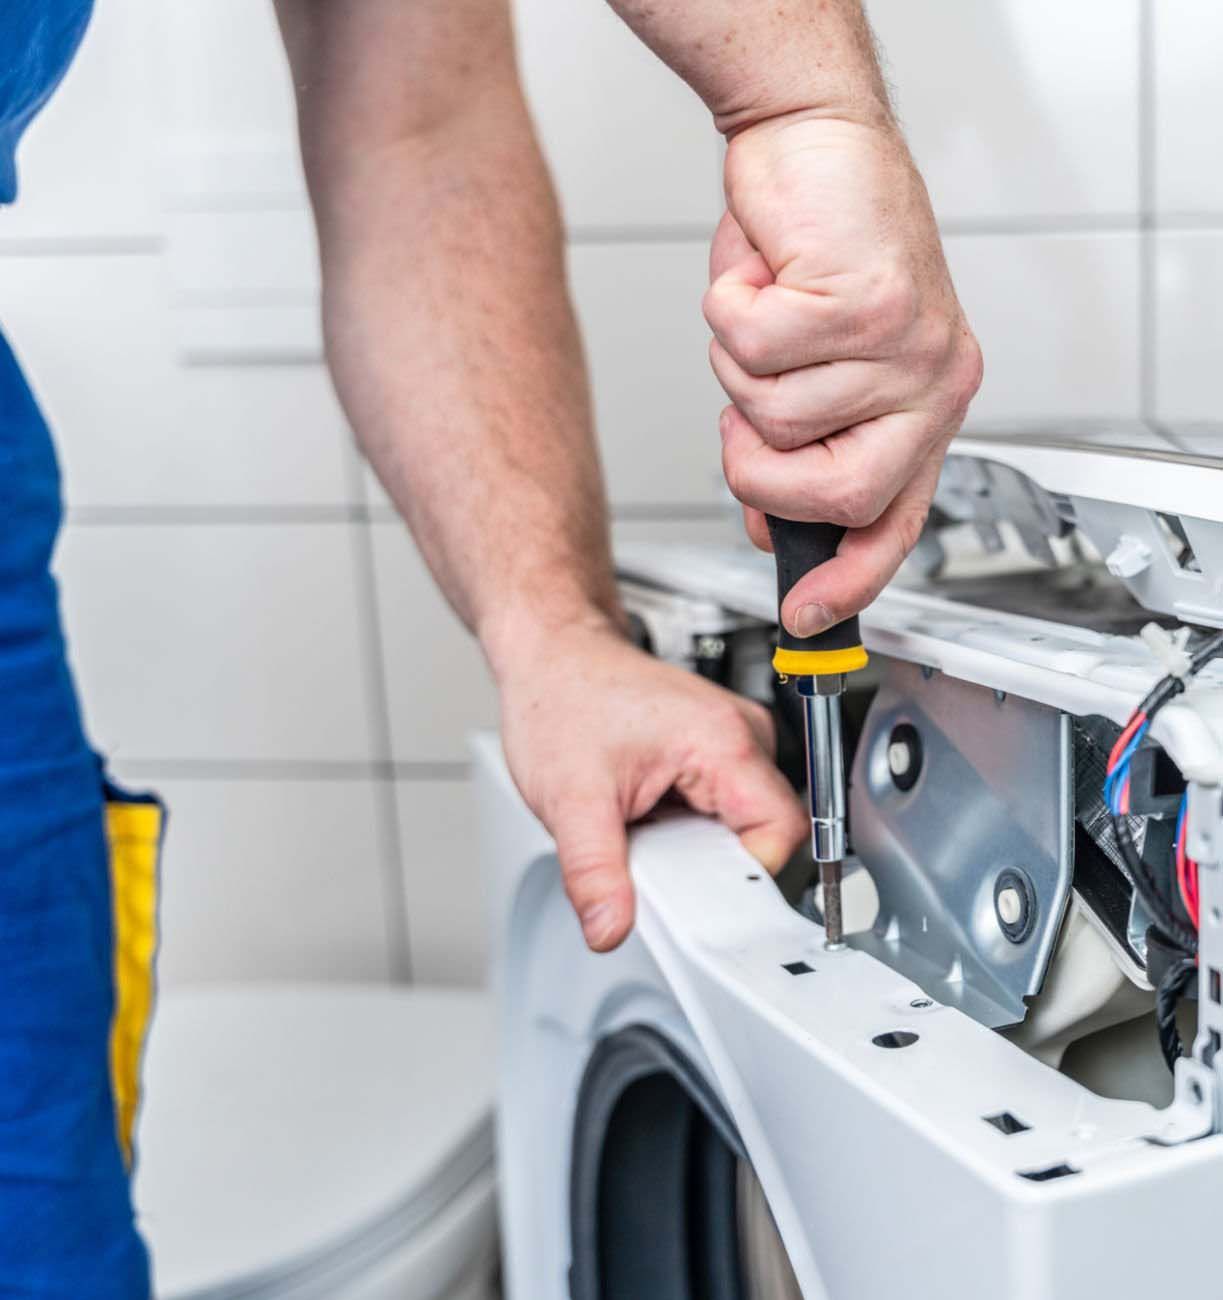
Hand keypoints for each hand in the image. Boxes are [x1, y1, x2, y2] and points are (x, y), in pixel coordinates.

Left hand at [496, 621, 806, 950]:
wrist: (551, 655)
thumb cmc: (562, 698)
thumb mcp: (569, 799)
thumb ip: (593, 872)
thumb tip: (609, 928)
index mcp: (723, 739)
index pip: (780, 835)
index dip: (742, 879)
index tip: (696, 898)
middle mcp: (740, 733)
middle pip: (764, 833)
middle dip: (711, 866)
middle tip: (654, 864)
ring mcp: (731, 738)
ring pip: (742, 825)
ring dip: (696, 846)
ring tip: (644, 831)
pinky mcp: (715, 747)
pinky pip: (721, 809)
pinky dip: (686, 827)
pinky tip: (647, 815)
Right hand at [704, 113, 982, 638]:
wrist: (813, 141)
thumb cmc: (809, 254)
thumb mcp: (807, 372)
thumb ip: (801, 451)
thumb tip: (772, 526)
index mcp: (922, 409)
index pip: (895, 521)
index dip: (848, 579)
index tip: (806, 616)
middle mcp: (931, 382)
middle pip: (837, 494)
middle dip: (760, 473)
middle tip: (740, 424)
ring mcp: (908, 344)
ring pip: (778, 416)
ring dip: (739, 369)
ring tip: (767, 312)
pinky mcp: (871, 298)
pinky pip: (757, 349)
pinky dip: (730, 312)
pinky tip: (763, 274)